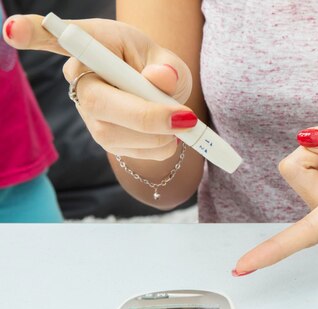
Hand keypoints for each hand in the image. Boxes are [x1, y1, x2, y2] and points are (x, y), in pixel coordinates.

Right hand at [2, 15, 195, 159]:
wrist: (159, 95)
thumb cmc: (155, 68)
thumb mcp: (167, 59)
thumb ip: (168, 68)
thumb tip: (160, 79)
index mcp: (93, 46)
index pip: (55, 38)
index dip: (33, 33)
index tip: (13, 31)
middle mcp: (81, 80)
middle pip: (99, 103)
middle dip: (146, 115)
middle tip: (184, 118)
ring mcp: (89, 114)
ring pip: (120, 134)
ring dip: (161, 133)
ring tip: (178, 118)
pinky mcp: (104, 140)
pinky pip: (136, 152)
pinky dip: (163, 145)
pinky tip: (164, 131)